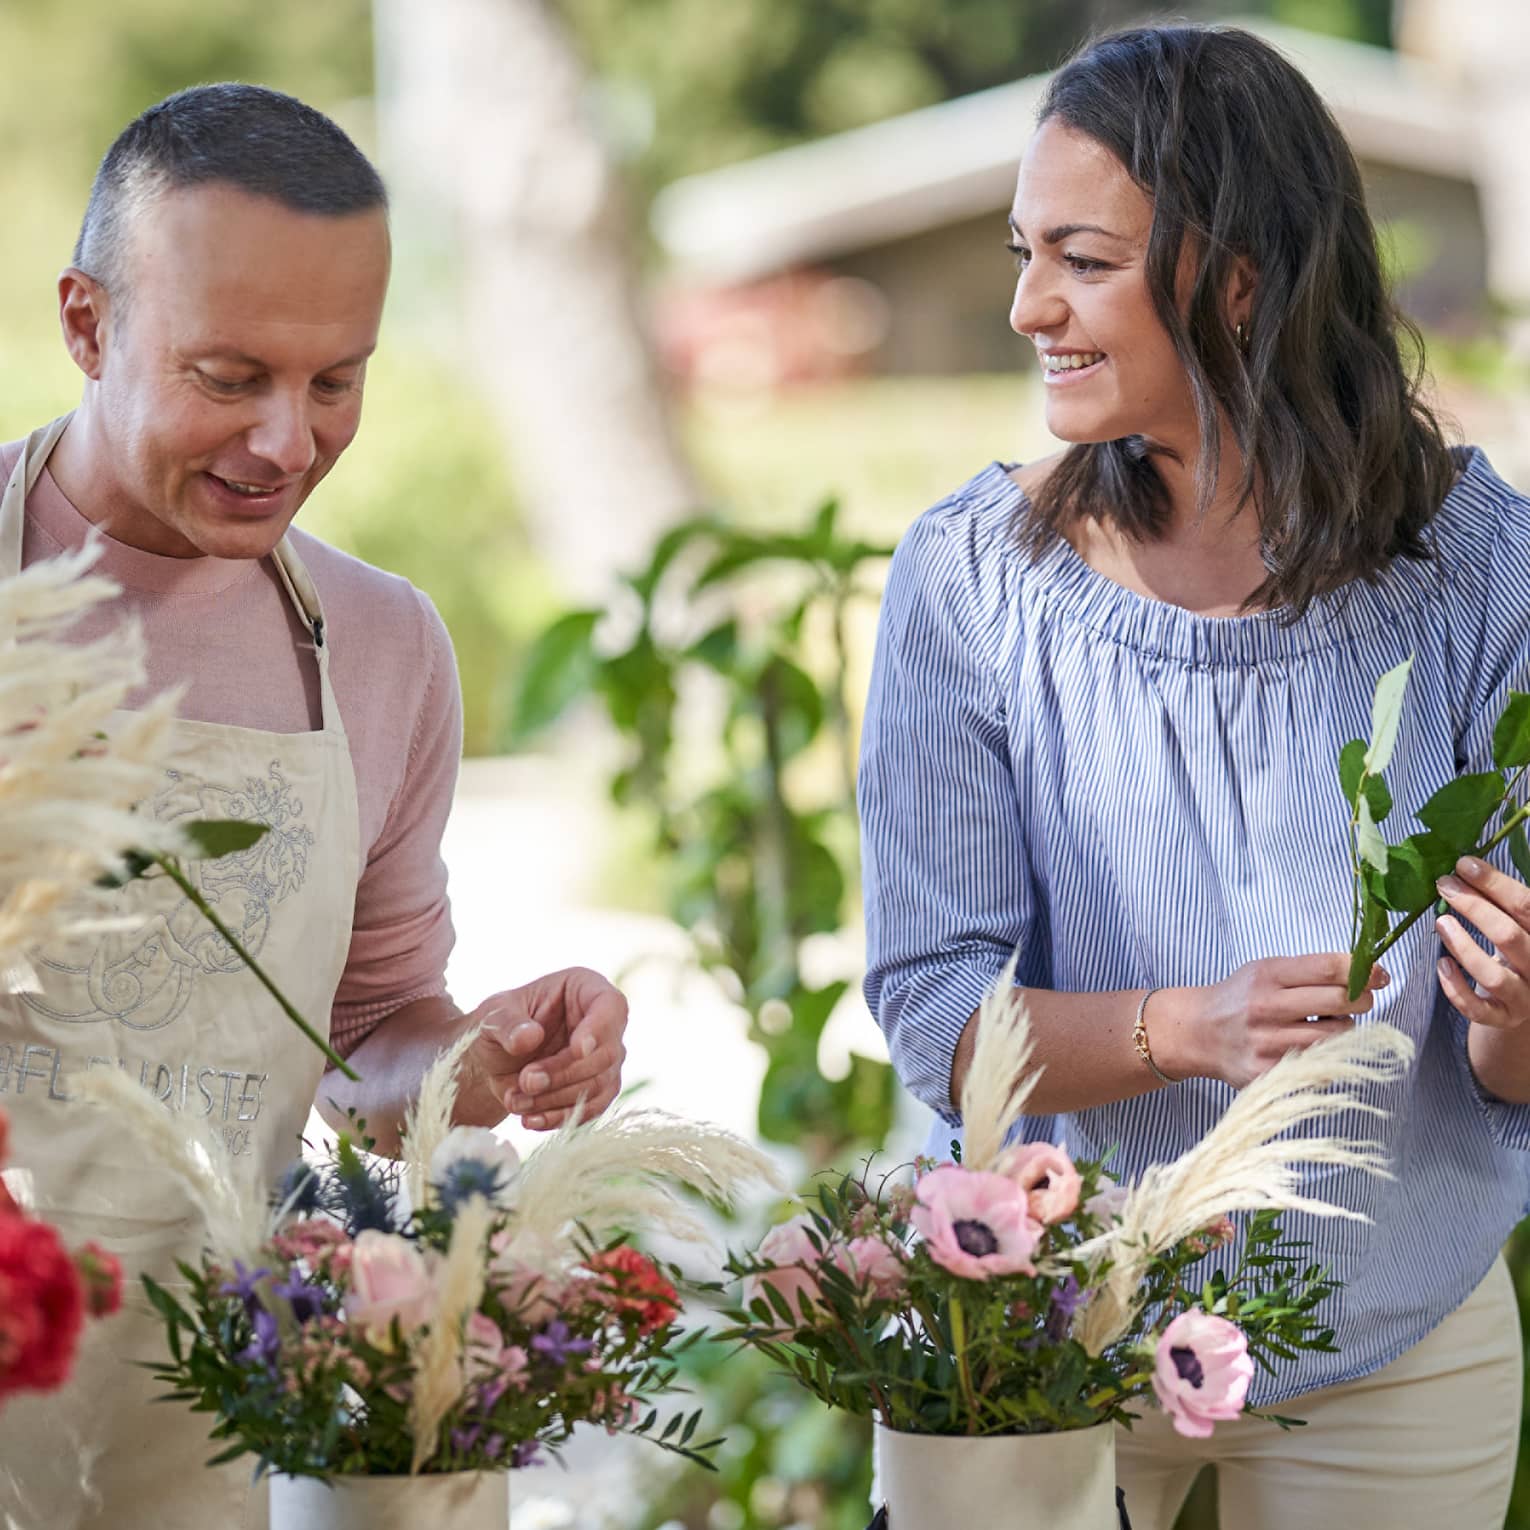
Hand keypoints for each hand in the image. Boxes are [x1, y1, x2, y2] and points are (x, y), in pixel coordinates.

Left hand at [463, 967, 628, 1130]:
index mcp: (586, 989)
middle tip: (526, 1081)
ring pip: (598, 1086)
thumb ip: (508, 1023)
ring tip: (517, 1101)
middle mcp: (604, 1024)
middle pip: (606, 1054)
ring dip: (557, 1098)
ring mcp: (605, 1059)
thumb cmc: (500, 1024)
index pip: (610, 1006)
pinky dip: (560, 1117)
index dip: (599, 1028)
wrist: (496, 1058)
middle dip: (564, 1073)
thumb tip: (530, 1037)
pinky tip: (531, 1119)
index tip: (577, 1050)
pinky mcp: (598, 1090)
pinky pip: (590, 1109)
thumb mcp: (494, 1015)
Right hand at [1184, 954, 1388, 1088]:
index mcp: (1266, 976)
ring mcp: (1267, 1044)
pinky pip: (1321, 1066)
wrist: (1198, 1032)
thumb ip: (1309, 972)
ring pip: (1338, 1037)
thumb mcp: (1265, 971)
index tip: (1379, 974)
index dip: (1362, 970)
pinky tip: (1312, 1047)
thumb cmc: (1240, 998)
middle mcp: (1265, 1008)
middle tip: (1360, 1000)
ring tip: (1327, 1025)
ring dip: (1344, 1030)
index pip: (1327, 968)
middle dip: (1362, 1000)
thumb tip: (1367, 975)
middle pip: (1341, 1002)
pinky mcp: (1268, 1075)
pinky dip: (1327, 1056)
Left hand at [1435, 855, 1529, 1029]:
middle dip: (1474, 906)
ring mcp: (1524, 997)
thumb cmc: (1514, 948)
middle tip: (1444, 885)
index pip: (1527, 906)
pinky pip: (1477, 1008)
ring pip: (1493, 975)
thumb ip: (1499, 901)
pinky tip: (1442, 964)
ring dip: (1462, 946)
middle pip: (1509, 935)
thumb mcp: (1515, 923)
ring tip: (1441, 922)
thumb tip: (1463, 866)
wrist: (1519, 997)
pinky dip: (1456, 988)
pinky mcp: (1503, 1017)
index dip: (1496, 883)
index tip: (1464, 864)